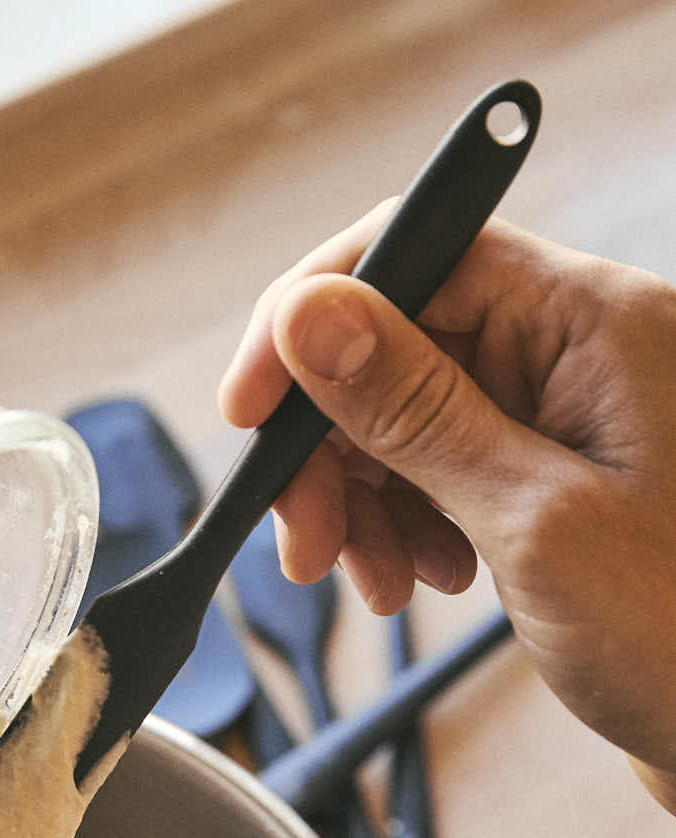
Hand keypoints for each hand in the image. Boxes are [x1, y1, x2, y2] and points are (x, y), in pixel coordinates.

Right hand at [219, 207, 675, 810]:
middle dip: (330, 442)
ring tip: (374, 580)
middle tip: (306, 539)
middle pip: (396, 342)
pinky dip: (402, 517)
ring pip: (403, 411)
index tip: (249, 410)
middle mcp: (575, 346)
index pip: (418, 253)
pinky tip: (417, 575)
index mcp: (594, 321)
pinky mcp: (544, 466)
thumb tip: (308, 314)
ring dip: (362, 493)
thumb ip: (415, 413)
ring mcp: (560, 408)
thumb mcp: (533, 523)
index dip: (312, 319)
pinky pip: (437, 462)